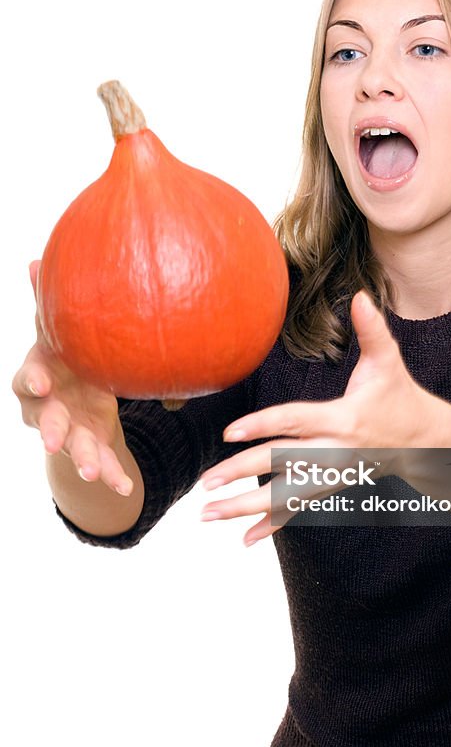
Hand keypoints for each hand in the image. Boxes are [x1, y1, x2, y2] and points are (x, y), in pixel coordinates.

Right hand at [12, 261, 131, 495]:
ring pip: (72, 447)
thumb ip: (46, 303)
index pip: (27, 380)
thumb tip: (31, 260)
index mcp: (39, 377)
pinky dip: (113, 475)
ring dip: (82, 459)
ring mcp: (68, 431)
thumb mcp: (56, 332)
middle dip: (48, 430)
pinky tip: (128, 486)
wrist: (74, 393)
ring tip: (93, 471)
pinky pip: (102, 463)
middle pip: (44, 420)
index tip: (43, 384)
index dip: (32, 382)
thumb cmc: (64, 356)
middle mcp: (47, 408)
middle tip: (52, 441)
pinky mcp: (90, 446)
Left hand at [199, 290, 433, 545]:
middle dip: (241, 473)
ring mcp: (331, 473)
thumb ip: (372, 330)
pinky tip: (245, 538)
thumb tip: (362, 295)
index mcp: (342, 419)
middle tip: (205, 482)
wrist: (426, 443)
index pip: (295, 422)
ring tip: (207, 514)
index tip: (230, 433)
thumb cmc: (401, 396)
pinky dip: (272, 523)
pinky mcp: (331, 485)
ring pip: (284, 493)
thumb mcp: (389, 361)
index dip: (263, 426)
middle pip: (281, 463)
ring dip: (244, 506)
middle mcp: (334, 451)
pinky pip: (299, 507)